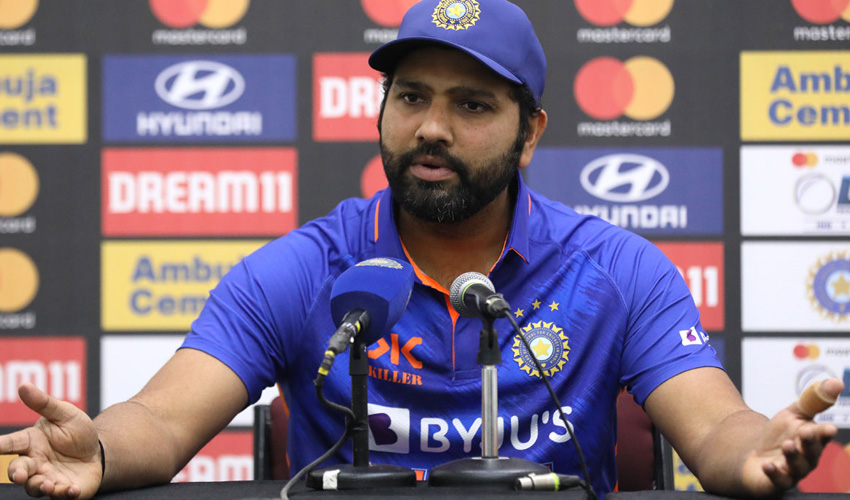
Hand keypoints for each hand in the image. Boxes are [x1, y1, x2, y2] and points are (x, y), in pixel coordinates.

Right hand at [0, 383, 101, 498]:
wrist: (99, 451)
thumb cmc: (76, 431)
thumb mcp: (65, 414)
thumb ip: (44, 403)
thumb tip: (24, 386)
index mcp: (31, 442)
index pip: (10, 443)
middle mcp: (35, 463)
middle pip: (18, 470)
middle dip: (17, 474)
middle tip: (20, 475)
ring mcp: (48, 478)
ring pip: (35, 487)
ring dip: (40, 487)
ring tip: (48, 485)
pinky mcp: (65, 489)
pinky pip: (60, 495)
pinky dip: (64, 494)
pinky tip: (71, 489)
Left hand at [741, 378, 843, 495]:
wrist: (754, 456)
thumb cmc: (779, 435)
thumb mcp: (793, 415)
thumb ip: (812, 401)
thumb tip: (837, 382)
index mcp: (813, 441)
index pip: (822, 436)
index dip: (824, 433)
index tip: (828, 428)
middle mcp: (807, 459)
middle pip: (812, 452)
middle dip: (809, 442)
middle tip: (805, 432)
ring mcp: (792, 472)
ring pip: (797, 467)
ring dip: (793, 456)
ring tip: (787, 445)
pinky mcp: (776, 482)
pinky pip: (777, 480)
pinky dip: (774, 473)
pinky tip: (768, 465)